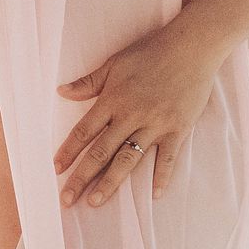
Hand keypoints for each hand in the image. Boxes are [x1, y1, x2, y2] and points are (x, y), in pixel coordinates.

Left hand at [54, 22, 225, 205]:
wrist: (192, 46)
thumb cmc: (151, 51)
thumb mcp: (115, 63)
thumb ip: (88, 82)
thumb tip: (61, 92)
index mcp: (114, 100)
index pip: (84, 131)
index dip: (68, 151)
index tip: (55, 169)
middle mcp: (132, 116)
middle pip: (101, 152)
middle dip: (82, 177)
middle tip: (67, 199)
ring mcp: (156, 125)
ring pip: (128, 160)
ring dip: (110, 183)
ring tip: (95, 202)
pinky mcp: (178, 129)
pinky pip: (168, 158)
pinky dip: (161, 176)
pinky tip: (154, 195)